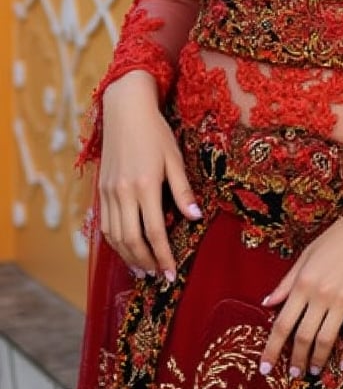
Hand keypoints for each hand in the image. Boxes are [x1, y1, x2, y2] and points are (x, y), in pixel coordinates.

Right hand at [98, 71, 200, 279]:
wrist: (125, 110)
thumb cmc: (155, 132)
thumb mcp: (175, 158)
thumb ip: (183, 190)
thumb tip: (195, 218)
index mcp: (145, 185)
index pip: (155, 231)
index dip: (164, 256)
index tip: (172, 274)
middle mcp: (123, 192)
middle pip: (131, 239)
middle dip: (146, 262)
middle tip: (159, 278)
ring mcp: (109, 192)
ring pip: (114, 236)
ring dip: (128, 256)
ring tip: (143, 270)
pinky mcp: (101, 189)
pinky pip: (105, 224)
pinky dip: (115, 242)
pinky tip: (125, 249)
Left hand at [259, 170, 342, 377]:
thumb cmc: (340, 235)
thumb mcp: (308, 254)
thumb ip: (287, 281)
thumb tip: (266, 303)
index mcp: (303, 281)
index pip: (282, 323)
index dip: (271, 349)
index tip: (264, 368)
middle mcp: (320, 294)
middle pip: (302, 336)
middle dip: (295, 360)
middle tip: (293, 375)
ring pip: (326, 340)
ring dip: (318, 359)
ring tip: (313, 371)